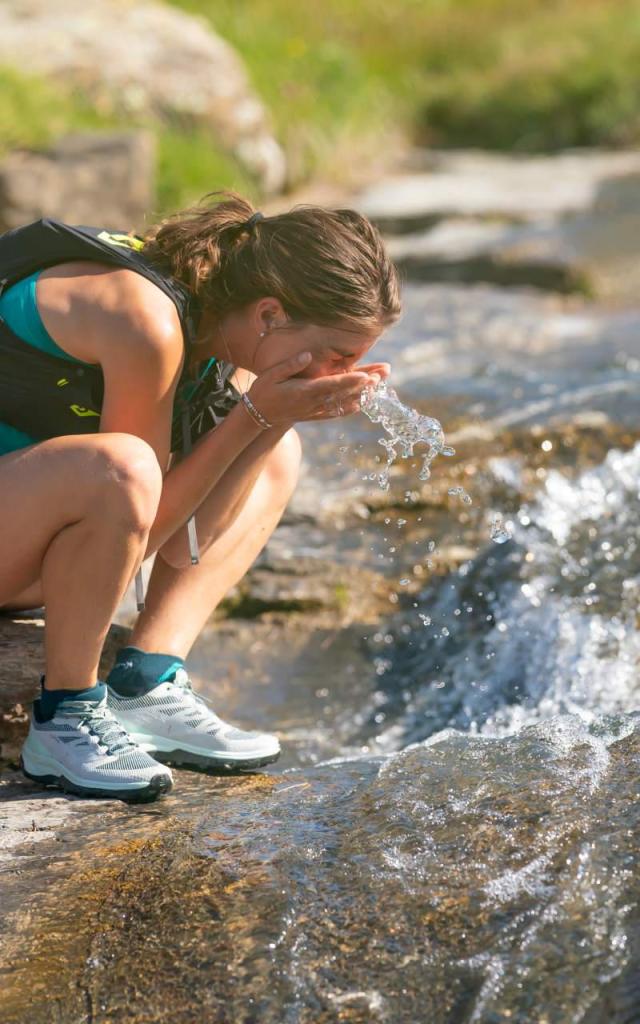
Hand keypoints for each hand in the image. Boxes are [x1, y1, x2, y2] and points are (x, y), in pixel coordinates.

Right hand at [246, 352, 382, 425]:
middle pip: (343, 394)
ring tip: (379, 387)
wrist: (259, 415)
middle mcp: (313, 403)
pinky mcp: (316, 415)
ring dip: (362, 396)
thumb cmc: (264, 391)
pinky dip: (351, 408)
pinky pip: (337, 413)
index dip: (350, 381)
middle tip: (382, 376)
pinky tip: (363, 403)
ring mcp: (316, 410)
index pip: (332, 385)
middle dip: (364, 386)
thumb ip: (290, 365)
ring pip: (343, 404)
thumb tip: (308, 355)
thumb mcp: (271, 375)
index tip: (366, 377)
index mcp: (304, 391)